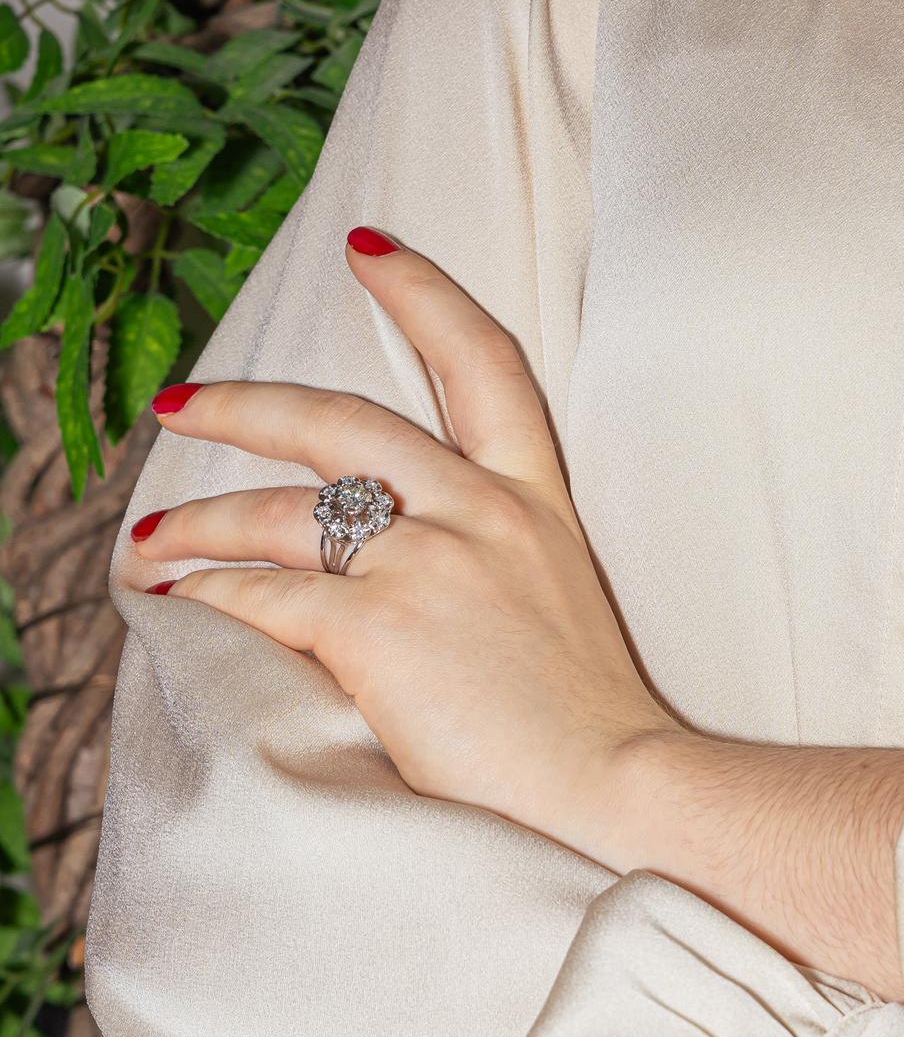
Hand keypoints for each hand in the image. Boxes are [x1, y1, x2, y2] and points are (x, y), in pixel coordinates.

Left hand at [129, 226, 673, 862]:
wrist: (618, 789)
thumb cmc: (586, 719)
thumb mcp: (555, 600)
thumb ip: (488, 555)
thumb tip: (392, 556)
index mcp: (531, 498)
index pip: (483, 361)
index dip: (423, 291)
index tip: (370, 247)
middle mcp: (477, 512)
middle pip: (342, 420)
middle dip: (246, 403)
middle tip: (182, 400)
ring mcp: (427, 564)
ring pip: (281, 513)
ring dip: (200, 523)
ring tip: (151, 544)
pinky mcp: (379, 627)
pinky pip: (263, 596)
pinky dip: (208, 596)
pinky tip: (176, 602)